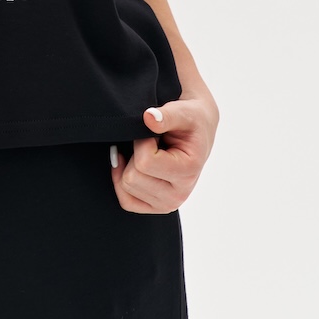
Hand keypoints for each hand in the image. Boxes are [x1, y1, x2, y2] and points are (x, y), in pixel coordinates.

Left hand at [110, 93, 218, 213]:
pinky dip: (121, 181)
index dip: (141, 141)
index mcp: (188, 171)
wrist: (196, 132)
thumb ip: (167, 115)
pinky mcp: (157, 206)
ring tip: (147, 152)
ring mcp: (168, 204)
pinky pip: (126, 201)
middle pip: (132, 178)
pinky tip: (129, 163)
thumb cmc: (189, 121)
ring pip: (126, 187)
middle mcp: (180, 194)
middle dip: (135, 153)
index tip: (152, 133)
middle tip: (150, 142)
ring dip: (130, 165)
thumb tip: (148, 118)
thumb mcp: (183, 111)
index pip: (144, 162)